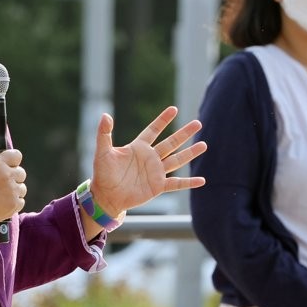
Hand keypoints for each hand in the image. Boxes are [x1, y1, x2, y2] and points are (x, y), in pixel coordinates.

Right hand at [0, 149, 26, 225]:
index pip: (16, 156)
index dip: (13, 161)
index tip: (10, 165)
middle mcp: (8, 175)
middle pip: (21, 173)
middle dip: (14, 177)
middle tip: (3, 183)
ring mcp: (12, 190)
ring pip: (22, 188)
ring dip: (15, 190)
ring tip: (2, 195)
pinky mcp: (14, 205)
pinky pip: (21, 201)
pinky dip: (14, 202)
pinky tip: (4, 203)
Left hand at [89, 107, 205, 215]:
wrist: (106, 196)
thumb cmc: (102, 174)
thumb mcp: (102, 152)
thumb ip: (104, 133)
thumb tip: (105, 115)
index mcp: (138, 147)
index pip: (153, 130)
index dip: (163, 120)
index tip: (173, 109)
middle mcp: (150, 158)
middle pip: (171, 142)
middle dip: (184, 133)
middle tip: (198, 123)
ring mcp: (155, 172)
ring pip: (177, 160)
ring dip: (190, 153)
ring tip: (204, 145)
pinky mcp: (158, 186)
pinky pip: (176, 183)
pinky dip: (189, 182)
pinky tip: (202, 180)